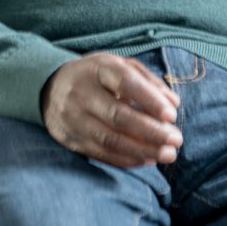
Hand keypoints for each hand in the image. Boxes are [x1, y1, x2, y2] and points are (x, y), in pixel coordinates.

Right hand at [40, 54, 182, 168]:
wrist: (50, 86)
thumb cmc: (97, 75)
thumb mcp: (120, 66)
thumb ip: (148, 81)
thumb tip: (173, 104)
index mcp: (98, 69)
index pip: (125, 83)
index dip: (150, 100)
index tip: (172, 115)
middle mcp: (81, 92)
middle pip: (118, 116)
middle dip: (151, 131)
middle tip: (176, 140)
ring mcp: (72, 118)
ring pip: (109, 139)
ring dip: (142, 150)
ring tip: (167, 155)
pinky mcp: (69, 138)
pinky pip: (100, 153)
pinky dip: (126, 159)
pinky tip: (146, 160)